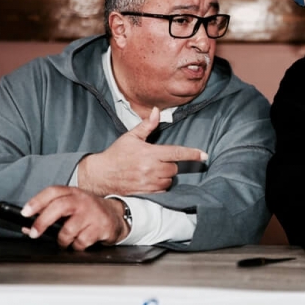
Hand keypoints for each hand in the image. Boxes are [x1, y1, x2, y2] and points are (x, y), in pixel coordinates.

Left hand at [21, 186, 128, 249]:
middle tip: (34, 234)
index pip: (53, 192)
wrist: (116, 216)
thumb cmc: (88, 212)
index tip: (25, 213)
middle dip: (43, 221)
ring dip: (63, 240)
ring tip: (65, 240)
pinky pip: (81, 242)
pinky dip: (77, 246)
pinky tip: (80, 242)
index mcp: (73, 193)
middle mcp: (82, 200)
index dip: (37, 201)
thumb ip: (49, 215)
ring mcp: (92, 213)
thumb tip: (27, 229)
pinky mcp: (101, 227)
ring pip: (68, 230)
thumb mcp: (70, 208)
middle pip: (59, 207)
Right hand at [78, 107, 207, 195]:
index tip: (204, 155)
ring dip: (165, 176)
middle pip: (174, 168)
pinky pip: (161, 191)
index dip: (192, 154)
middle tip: (156, 161)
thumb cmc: (116, 154)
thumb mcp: (131, 137)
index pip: (176, 152)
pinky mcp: (145, 193)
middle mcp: (151, 169)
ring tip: (151, 171)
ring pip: (169, 180)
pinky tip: (149, 181)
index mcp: (150, 153)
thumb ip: (147, 125)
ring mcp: (148, 183)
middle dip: (169, 164)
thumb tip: (157, 111)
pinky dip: (159, 186)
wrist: (100, 175)